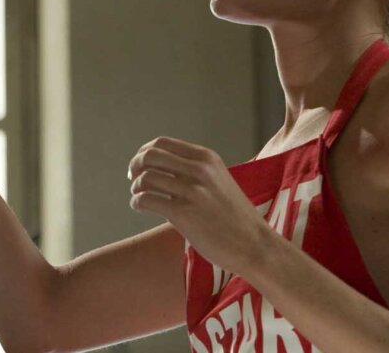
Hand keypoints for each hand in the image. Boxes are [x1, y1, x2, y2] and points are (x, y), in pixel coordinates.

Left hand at [127, 136, 264, 273]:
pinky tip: (139, 207)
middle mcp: (199, 169)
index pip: (162, 143)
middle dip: (135, 167)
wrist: (255, 244)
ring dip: (135, 188)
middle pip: (149, 156)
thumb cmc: (234, 216)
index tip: (141, 166)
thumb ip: (195, 169)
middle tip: (133, 180)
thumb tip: (160, 165)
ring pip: (145, 178)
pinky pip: (145, 199)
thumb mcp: (219, 179)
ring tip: (138, 197)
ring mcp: (192, 191)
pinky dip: (136, 202)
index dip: (144, 152)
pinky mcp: (184, 214)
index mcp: (206, 158)